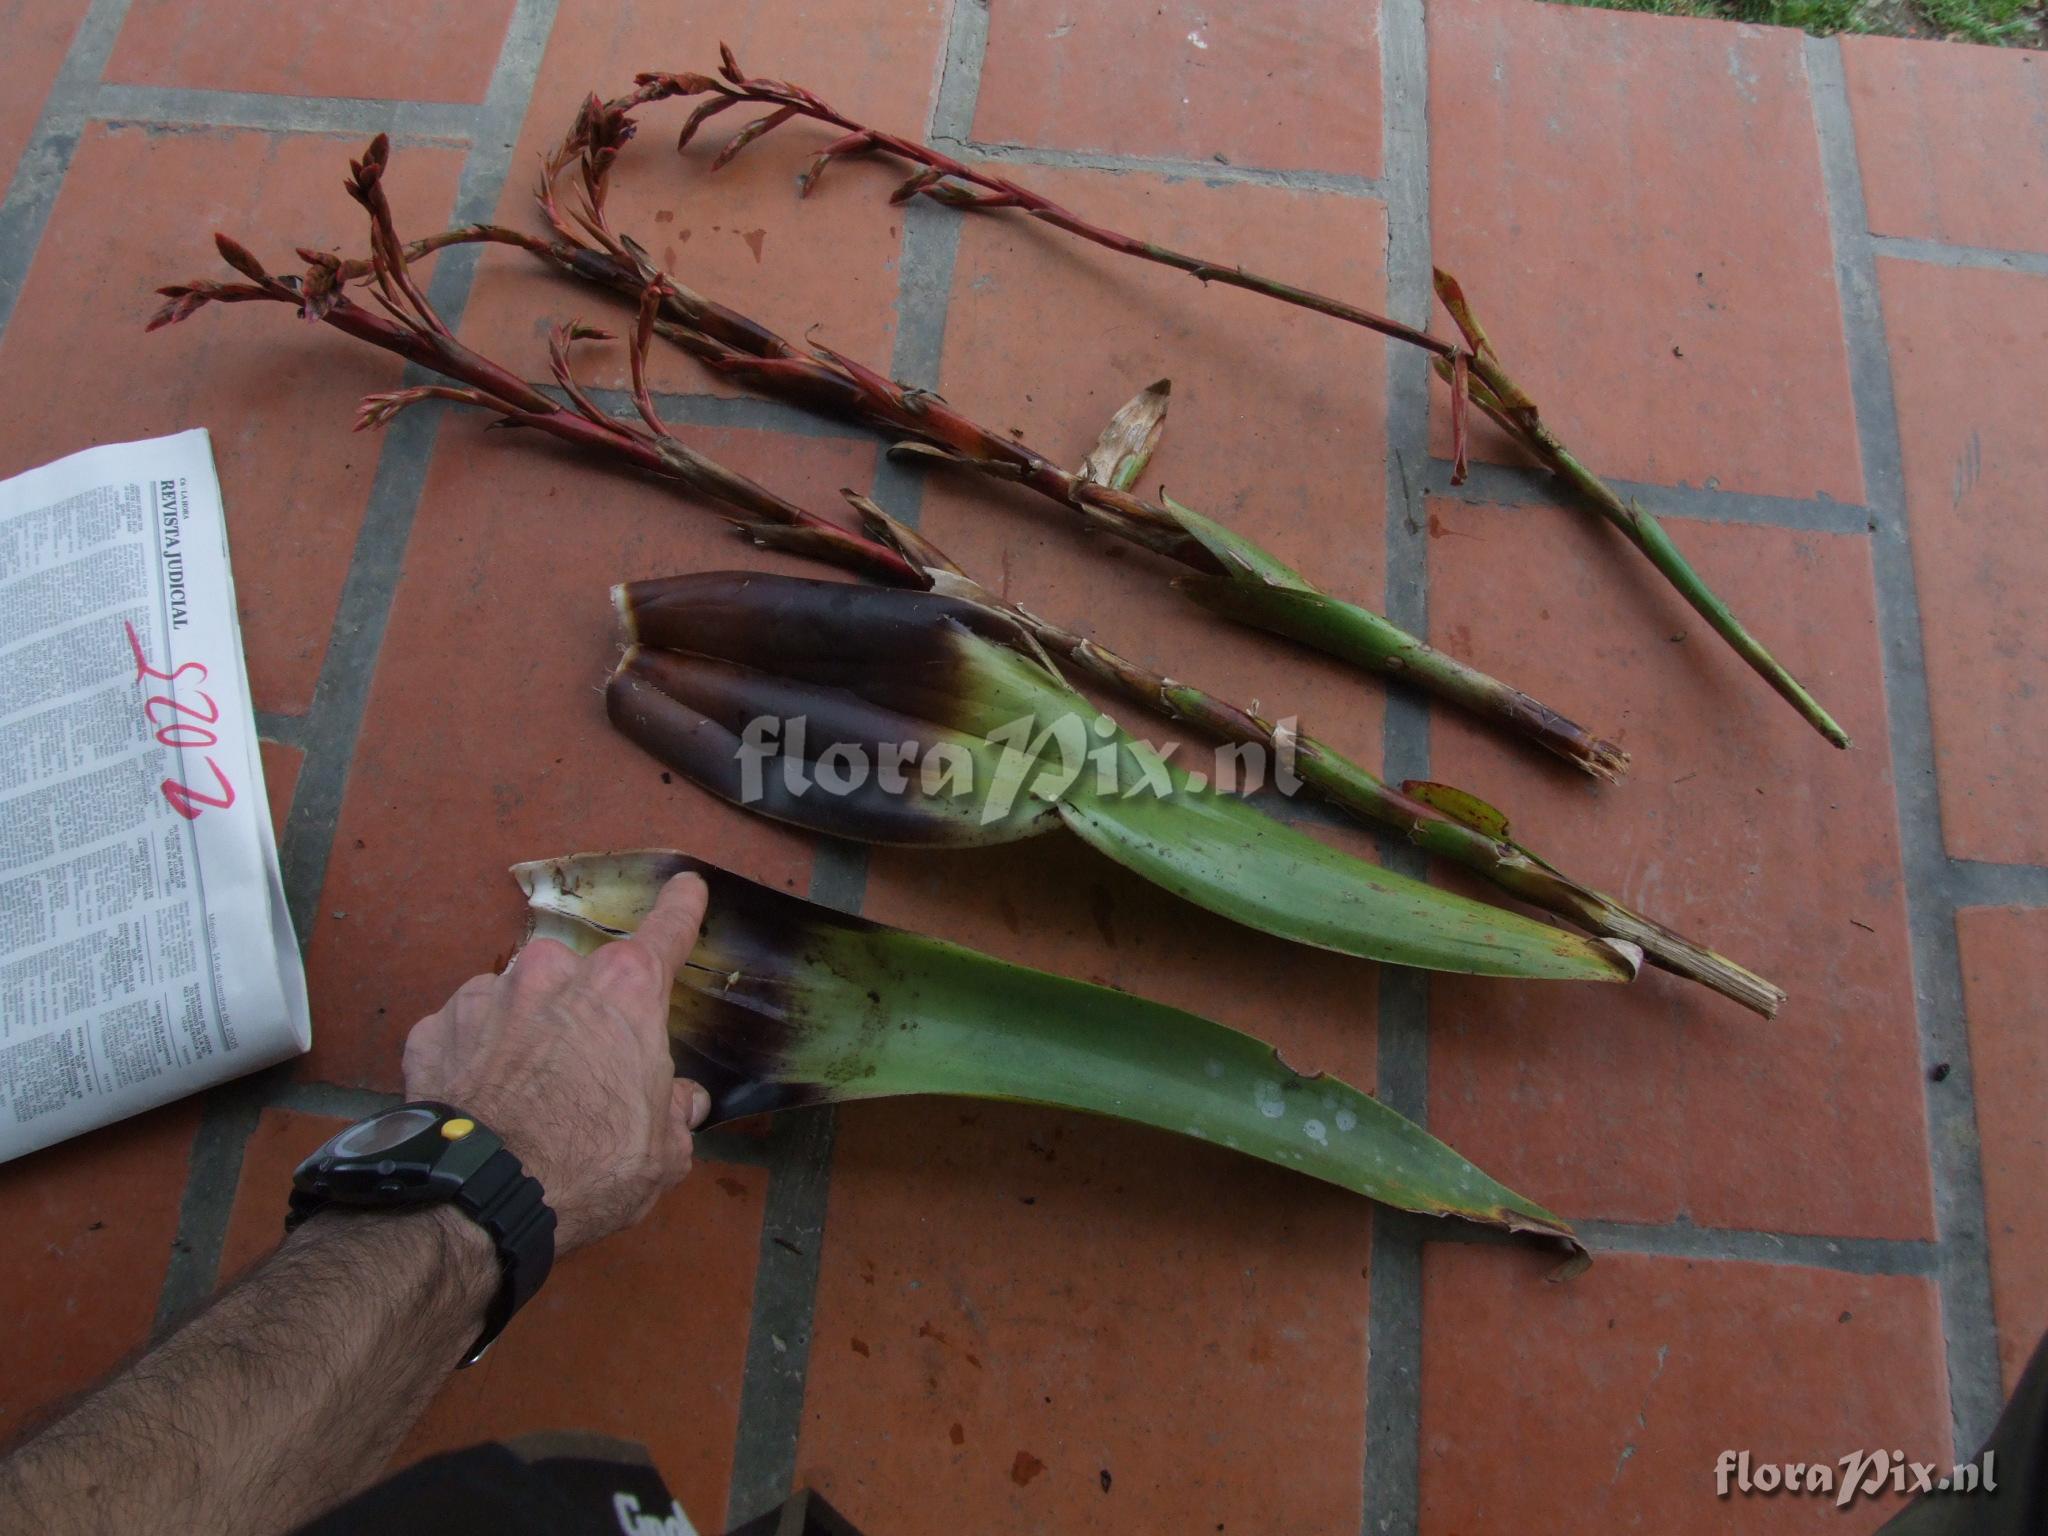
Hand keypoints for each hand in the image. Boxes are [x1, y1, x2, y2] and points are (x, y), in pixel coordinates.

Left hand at [401, 872, 710, 1251]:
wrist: (475, 1199)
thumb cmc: (586, 1170)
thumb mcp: (662, 1154)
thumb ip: (675, 1116)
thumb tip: (682, 1103)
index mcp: (624, 993)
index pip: (666, 933)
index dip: (680, 910)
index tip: (686, 888)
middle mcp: (554, 974)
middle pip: (583, 976)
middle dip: (586, 1011)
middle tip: (586, 1070)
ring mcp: (487, 995)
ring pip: (519, 998)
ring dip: (527, 1029)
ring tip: (526, 1092)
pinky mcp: (433, 1028)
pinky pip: (466, 1030)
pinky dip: (475, 1054)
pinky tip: (480, 1098)